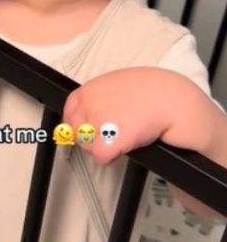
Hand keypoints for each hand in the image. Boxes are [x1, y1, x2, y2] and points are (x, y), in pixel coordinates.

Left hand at [63, 68, 212, 165]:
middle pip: (76, 133)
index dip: (79, 126)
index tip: (88, 131)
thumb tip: (82, 113)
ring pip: (87, 146)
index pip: (68, 115)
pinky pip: (100, 157)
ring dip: (100, 148)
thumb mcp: (115, 83)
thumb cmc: (149, 91)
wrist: (172, 99)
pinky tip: (121, 150)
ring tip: (118, 141)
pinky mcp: (112, 140)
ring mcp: (99, 122)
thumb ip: (97, 96)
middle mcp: (90, 105)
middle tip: (108, 137)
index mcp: (88, 91)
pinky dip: (109, 158)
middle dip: (89, 138)